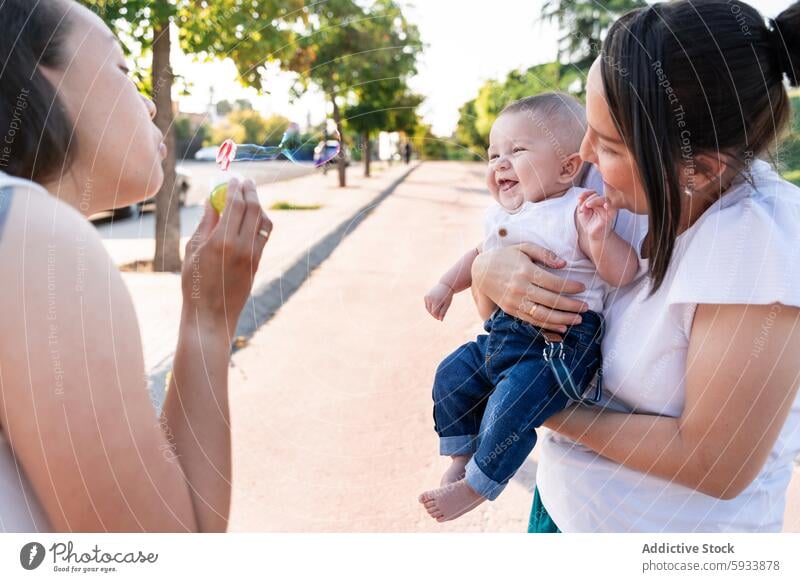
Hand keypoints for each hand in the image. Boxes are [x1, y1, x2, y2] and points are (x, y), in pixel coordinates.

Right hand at [181, 177, 271, 338]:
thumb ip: (205, 223)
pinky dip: (260, 221)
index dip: (235, 187)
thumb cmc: (194, 283)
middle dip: (250, 190)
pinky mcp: (258, 264)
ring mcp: (253, 256)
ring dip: (258, 204)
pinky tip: (253, 216)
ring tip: (250, 195)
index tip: (233, 177)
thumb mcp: (193, 251)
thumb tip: (213, 199)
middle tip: (245, 180)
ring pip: (263, 221)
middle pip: (253, 209)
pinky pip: (264, 235)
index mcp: (221, 241)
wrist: (211, 315)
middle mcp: (241, 246)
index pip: (235, 204)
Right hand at [425, 283, 453, 320]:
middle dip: (434, 315)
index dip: (436, 316)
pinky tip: (434, 307)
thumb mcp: (447, 304)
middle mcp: (430, 298)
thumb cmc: (447, 296)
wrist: (445, 285)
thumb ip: (443, 312)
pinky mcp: (425, 296)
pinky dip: (430, 307)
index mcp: (436, 300)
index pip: (434, 312)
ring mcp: (427, 297)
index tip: (439, 319)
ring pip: (428, 309)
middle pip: (430, 311)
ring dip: (431, 311)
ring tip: (437, 312)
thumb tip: (440, 320)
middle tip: (438, 317)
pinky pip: (427, 305)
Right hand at [471, 243, 587, 332]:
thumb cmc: (505, 256)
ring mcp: (515, 301)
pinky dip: (548, 325)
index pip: (554, 282)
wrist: (481, 270)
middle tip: (587, 307)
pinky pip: (532, 320)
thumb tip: (564, 264)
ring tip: (578, 319)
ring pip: (543, 314)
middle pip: (551, 300)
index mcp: (526, 271)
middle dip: (571, 305)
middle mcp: (520, 288)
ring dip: (563, 319)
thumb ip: (544, 254)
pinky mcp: (511, 310)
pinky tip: (562, 327)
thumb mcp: (524, 248)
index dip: (570, 286)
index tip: (582, 288)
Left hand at [576, 190, 615, 241]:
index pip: (592, 193)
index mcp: (595, 202)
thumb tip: (580, 198)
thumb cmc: (588, 223)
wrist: (594, 234)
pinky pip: (612, 206)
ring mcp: (607, 207)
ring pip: (603, 198)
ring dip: (594, 200)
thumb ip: (581, 204)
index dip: (586, 194)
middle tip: (583, 207)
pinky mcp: (611, 213)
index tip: (579, 198)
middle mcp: (602, 203)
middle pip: (596, 195)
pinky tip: (605, 206)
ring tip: (587, 206)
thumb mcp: (581, 213)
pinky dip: (608, 205)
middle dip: (587, 199)